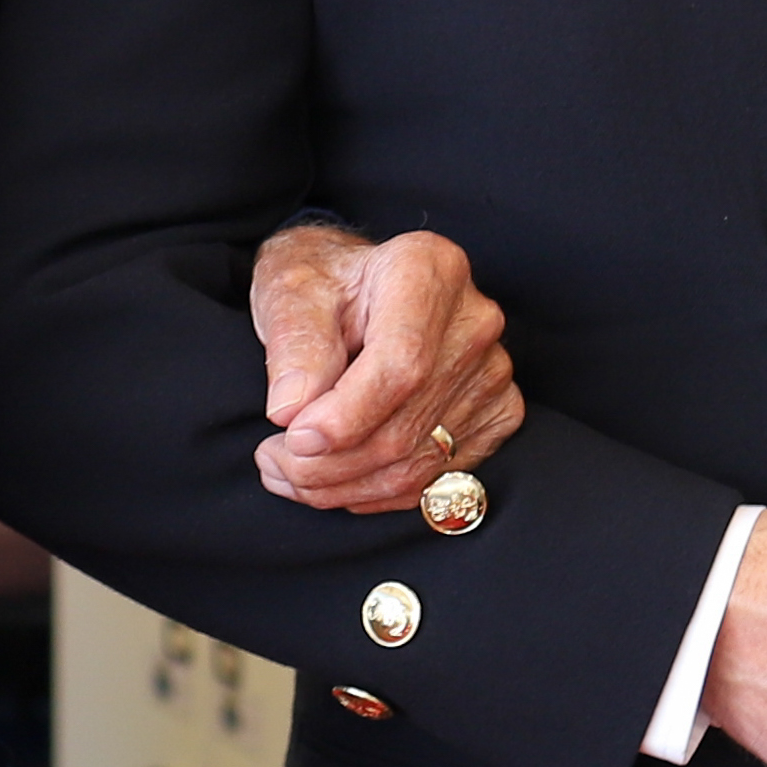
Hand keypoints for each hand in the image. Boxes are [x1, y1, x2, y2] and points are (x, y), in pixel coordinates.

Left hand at [250, 222, 524, 512]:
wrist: (357, 289)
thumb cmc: (323, 284)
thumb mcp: (290, 291)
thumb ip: (293, 346)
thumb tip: (290, 411)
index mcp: (429, 272)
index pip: (400, 365)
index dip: (346, 416)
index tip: (293, 438)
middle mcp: (474, 323)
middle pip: (405, 425)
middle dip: (328, 462)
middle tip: (271, 461)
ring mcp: (491, 373)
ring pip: (417, 462)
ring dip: (343, 486)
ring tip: (287, 473)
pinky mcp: (495, 414)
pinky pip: (433, 479)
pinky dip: (374, 493)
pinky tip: (331, 478)